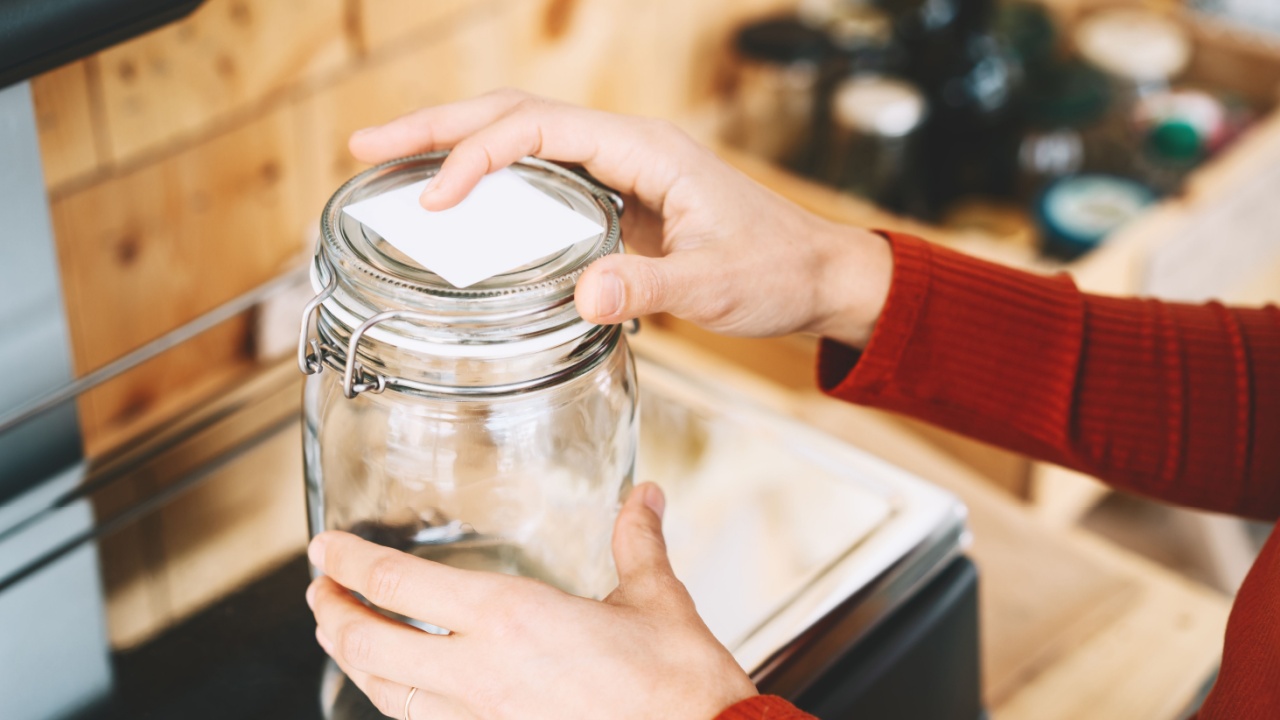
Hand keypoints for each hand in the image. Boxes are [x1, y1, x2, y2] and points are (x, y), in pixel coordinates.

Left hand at [306, 483, 756, 719]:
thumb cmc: (678, 684)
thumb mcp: (656, 598)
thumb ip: (638, 541)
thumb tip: (645, 497)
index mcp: (512, 618)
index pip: (400, 585)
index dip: (349, 565)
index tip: (324, 550)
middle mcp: (482, 673)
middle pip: (370, 647)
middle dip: (332, 617)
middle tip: (319, 594)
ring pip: (388, 695)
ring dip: (355, 662)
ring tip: (344, 638)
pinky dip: (400, 702)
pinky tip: (405, 692)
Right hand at [349, 90, 892, 347]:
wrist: (817, 275)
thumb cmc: (777, 270)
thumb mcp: (718, 285)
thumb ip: (652, 287)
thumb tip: (582, 296)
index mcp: (645, 150)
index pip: (539, 130)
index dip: (478, 156)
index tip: (436, 202)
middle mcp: (626, 148)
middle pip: (516, 117)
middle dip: (439, 128)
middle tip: (367, 149)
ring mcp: (620, 172)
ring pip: (523, 140)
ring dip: (457, 146)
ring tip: (390, 165)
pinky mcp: (619, 202)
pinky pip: (540, 178)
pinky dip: (491, 180)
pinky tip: (460, 203)